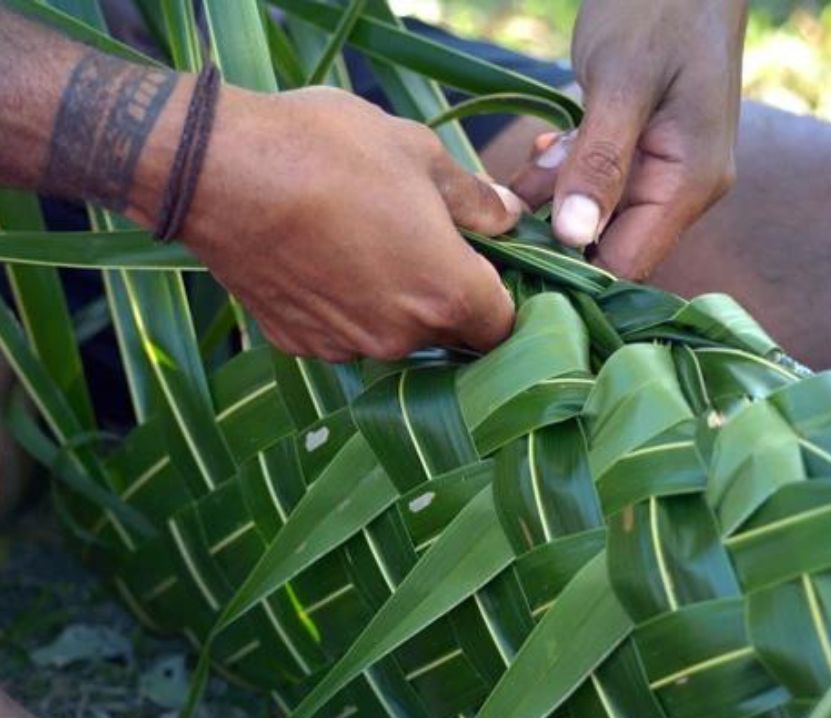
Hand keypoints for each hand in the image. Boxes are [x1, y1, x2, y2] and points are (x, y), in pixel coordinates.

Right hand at [136, 85, 523, 361]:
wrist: (216, 170)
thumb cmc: (327, 151)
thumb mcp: (417, 153)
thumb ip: (473, 198)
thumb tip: (508, 215)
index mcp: (448, 293)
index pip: (503, 327)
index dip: (503, 301)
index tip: (488, 271)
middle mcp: (403, 336)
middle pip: (449, 335)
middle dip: (447, 299)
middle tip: (423, 244)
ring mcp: (347, 347)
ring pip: (392, 336)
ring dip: (392, 304)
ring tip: (363, 242)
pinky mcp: (298, 345)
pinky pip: (340, 333)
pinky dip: (342, 308)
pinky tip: (321, 260)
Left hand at [511, 0, 746, 280]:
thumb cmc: (658, 6)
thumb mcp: (622, 82)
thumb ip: (599, 162)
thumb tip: (573, 237)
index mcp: (690, 183)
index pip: (629, 263)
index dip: (572, 272)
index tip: (514, 260)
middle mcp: (682, 191)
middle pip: (609, 248)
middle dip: (553, 236)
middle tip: (502, 217)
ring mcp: (662, 174)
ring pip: (594, 218)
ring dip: (550, 203)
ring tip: (521, 175)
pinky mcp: (639, 155)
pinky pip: (594, 186)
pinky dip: (560, 176)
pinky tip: (542, 154)